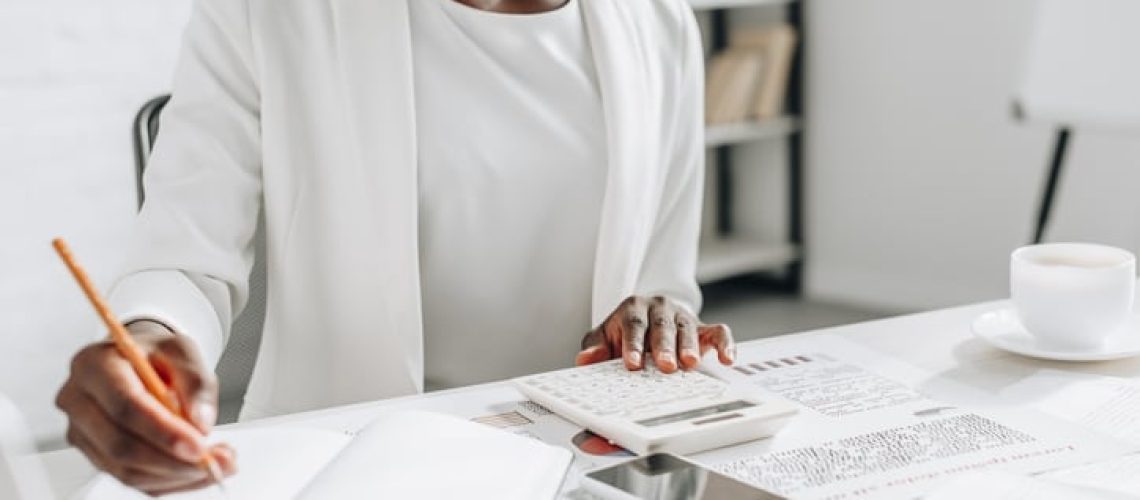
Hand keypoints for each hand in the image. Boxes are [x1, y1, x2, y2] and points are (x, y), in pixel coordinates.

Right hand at [55, 321, 235, 494]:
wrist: (139, 360)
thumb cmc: (156, 353)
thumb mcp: (183, 351)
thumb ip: (195, 382)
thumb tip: (201, 423)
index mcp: (94, 365)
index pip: (124, 406)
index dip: (163, 431)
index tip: (199, 445)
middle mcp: (78, 401)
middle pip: (119, 445)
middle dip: (170, 461)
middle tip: (212, 463)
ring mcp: (81, 432)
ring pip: (124, 469)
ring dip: (173, 475)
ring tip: (214, 466)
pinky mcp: (94, 454)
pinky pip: (130, 478)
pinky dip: (167, 481)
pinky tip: (195, 471)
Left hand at [575, 296, 734, 372]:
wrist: (647, 321)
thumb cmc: (625, 333)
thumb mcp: (604, 338)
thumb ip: (595, 348)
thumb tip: (585, 359)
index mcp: (633, 308)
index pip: (633, 325)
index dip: (633, 345)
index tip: (632, 364)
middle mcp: (659, 309)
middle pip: (662, 326)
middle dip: (663, 347)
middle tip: (664, 365)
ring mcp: (682, 317)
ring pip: (687, 328)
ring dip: (689, 347)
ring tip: (690, 364)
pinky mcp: (703, 328)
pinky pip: (718, 332)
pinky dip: (725, 343)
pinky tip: (727, 359)